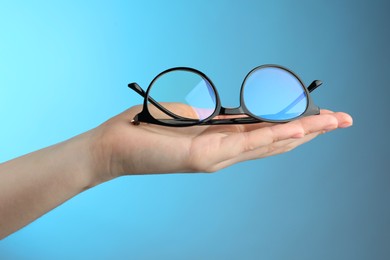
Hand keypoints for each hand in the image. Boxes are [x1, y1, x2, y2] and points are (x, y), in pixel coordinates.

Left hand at [92, 105, 352, 178]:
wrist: (117, 146)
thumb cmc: (152, 130)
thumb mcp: (192, 118)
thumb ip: (217, 118)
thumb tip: (236, 112)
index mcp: (223, 142)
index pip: (267, 133)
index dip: (296, 125)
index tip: (319, 115)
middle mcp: (225, 153)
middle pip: (275, 140)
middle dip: (310, 130)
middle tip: (342, 119)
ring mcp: (217, 156)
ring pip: (268, 143)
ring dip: (302, 131)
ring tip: (331, 121)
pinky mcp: (204, 155)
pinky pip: (246, 142)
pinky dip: (274, 134)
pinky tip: (297, 127)